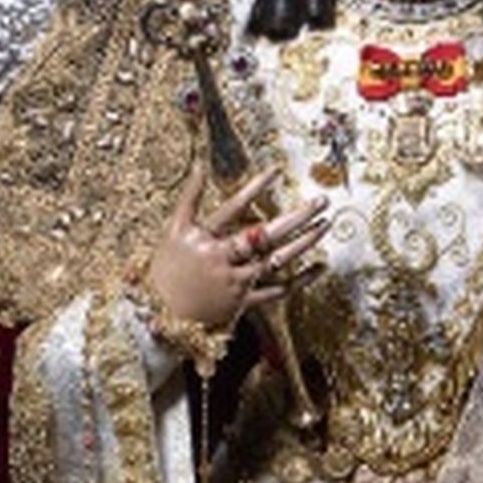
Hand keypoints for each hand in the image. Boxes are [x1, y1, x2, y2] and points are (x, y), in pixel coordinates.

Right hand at [141, 165, 328, 329]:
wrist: (157, 317)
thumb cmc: (165, 270)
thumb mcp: (173, 231)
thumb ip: (189, 197)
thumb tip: (200, 164)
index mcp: (204, 240)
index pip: (233, 208)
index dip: (254, 188)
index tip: (277, 170)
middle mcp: (222, 260)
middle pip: (265, 235)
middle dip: (296, 217)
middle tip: (321, 201)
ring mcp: (234, 283)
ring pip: (276, 261)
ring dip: (303, 242)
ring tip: (325, 224)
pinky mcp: (242, 304)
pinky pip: (276, 292)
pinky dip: (299, 280)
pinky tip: (320, 266)